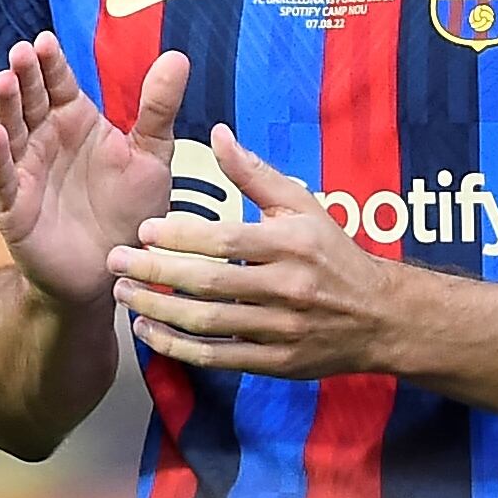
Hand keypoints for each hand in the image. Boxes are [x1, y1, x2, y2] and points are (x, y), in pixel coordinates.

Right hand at [0, 38, 186, 310]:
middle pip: (30, 99)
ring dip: (5, 106)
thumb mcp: (151, 157)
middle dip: (25, 75)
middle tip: (21, 51)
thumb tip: (178, 56)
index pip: (58, 83)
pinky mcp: (15, 206)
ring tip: (5, 80)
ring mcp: (26, 170)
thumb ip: (158, 109)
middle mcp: (46, 139)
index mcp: (75, 121)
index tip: (45, 40)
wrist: (111, 271)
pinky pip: (3, 177)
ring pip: (11, 131)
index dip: (50, 63)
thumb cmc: (129, 212)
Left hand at [106, 129, 411, 378]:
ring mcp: (282, 329)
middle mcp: (288, 287)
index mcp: (292, 244)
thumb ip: (254, 174)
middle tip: (115, 261)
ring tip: (125, 295)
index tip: (144, 230)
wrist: (381, 316)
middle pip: (210, 283)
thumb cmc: (334, 254)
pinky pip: (219, 357)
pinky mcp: (277, 363)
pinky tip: (149, 333)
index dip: (181, 236)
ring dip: (159, 311)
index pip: (226, 240)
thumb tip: (217, 134)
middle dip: (156, 272)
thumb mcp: (303, 206)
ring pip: (209, 323)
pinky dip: (178, 348)